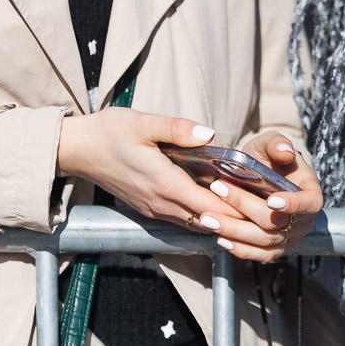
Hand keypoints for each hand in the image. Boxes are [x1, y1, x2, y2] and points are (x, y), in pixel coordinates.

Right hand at [55, 110, 266, 247]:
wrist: (77, 149)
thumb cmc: (110, 132)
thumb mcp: (145, 123)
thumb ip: (179, 129)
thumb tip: (210, 134)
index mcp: (164, 184)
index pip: (211, 206)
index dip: (239, 208)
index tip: (264, 205)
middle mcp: (160, 203)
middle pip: (208, 219)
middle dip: (237, 218)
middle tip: (267, 210)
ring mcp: (154, 209)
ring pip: (196, 222)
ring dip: (221, 218)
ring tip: (251, 209)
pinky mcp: (149, 207)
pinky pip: (183, 217)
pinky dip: (203, 214)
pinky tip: (219, 203)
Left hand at [204, 133, 323, 260]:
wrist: (258, 177)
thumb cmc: (267, 159)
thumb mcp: (269, 144)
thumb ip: (276, 143)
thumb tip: (285, 151)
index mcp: (309, 190)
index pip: (311, 202)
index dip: (295, 204)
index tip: (271, 200)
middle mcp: (304, 219)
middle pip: (278, 222)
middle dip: (246, 207)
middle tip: (218, 190)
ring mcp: (291, 237)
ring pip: (265, 241)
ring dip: (235, 230)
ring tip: (209, 218)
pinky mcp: (275, 249)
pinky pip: (260, 255)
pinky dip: (240, 248)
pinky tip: (220, 238)